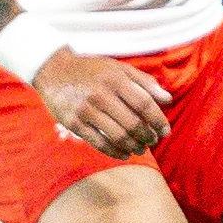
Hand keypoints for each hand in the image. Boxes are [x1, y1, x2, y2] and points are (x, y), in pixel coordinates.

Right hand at [31, 50, 173, 157]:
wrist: (54, 70)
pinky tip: (124, 154)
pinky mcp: (74, 123)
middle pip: (133, 123)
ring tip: (141, 149)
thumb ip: (144, 82)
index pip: (144, 104)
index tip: (166, 132)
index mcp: (115, 79)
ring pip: (117, 136)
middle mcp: (101, 95)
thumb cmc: (92, 70)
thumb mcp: (118, 68)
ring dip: (134, 147)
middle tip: (153, 141)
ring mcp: (86, 110)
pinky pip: (99, 143)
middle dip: (148, 137)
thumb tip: (168, 100)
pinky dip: (115, 152)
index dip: (158, 120)